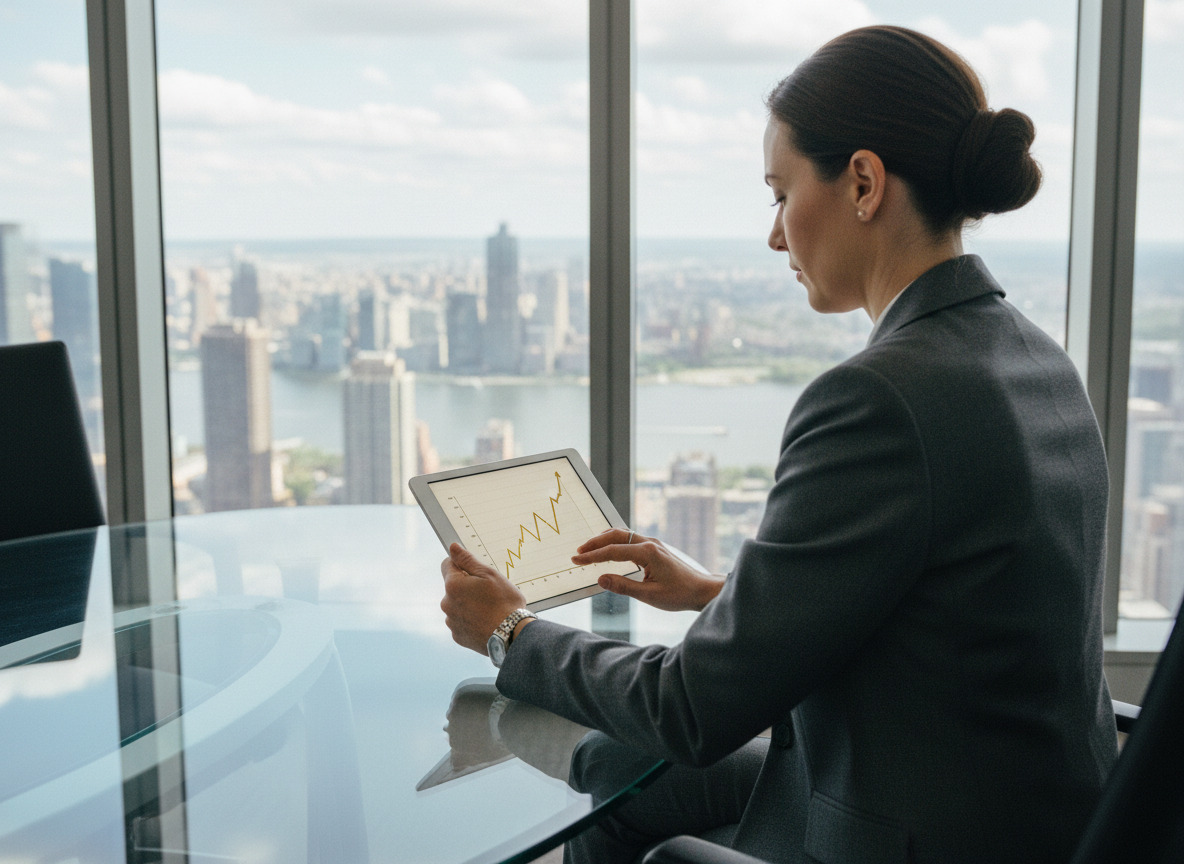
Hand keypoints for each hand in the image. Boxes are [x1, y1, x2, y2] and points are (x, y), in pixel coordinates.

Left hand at [440, 544, 529, 654]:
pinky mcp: (458, 636)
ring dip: (468, 604)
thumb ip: (468, 560)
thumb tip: (452, 548)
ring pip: (457, 605)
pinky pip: (461, 622)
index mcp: (453, 585)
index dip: (461, 564)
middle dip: (467, 586)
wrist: (511, 635)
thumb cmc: (504, 602)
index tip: (474, 570)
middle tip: (488, 592)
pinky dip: (471, 620)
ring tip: (489, 609)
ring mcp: (451, 622)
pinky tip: (486, 621)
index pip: (447, 565)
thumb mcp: (489, 574)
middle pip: (453, 587)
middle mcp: (447, 603)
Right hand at [571, 528, 724, 611]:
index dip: (592, 556)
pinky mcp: (654, 548)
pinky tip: (607, 551)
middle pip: (615, 535)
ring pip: (623, 534)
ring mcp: (652, 544)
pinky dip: (615, 542)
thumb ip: (623, 587)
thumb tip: (600, 579)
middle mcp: (649, 543)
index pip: (613, 551)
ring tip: (588, 550)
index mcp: (647, 553)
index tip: (576, 560)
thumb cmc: (679, 594)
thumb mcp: (649, 596)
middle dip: (595, 543)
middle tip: (578, 552)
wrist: (702, 590)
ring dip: (604, 540)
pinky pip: (630, 540)